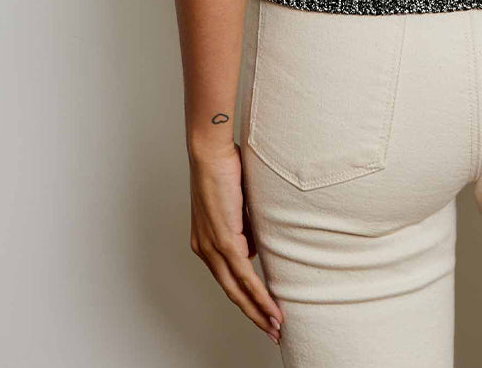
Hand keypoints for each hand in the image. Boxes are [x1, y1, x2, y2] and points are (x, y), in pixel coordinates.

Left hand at [189, 142, 284, 345]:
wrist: (211, 151)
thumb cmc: (225, 167)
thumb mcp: (238, 203)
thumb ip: (244, 226)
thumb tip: (256, 244)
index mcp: (206, 241)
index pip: (228, 278)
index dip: (246, 298)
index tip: (262, 312)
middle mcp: (205, 249)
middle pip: (231, 292)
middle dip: (253, 315)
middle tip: (272, 331)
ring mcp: (213, 247)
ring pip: (237, 289)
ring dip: (259, 310)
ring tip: (276, 326)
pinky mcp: (224, 240)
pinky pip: (244, 275)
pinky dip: (259, 294)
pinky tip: (271, 307)